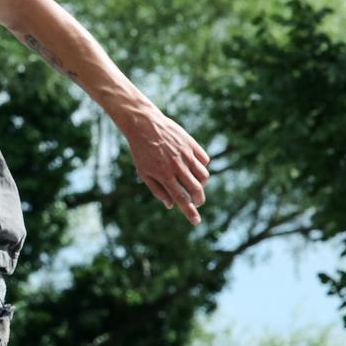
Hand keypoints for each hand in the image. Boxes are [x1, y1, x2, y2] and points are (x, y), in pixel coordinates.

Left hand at [124, 108, 211, 224]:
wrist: (143, 124)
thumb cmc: (141, 150)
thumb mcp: (144, 172)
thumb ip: (157, 189)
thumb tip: (170, 205)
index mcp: (164, 175)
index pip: (181, 198)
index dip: (190, 212)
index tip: (196, 221)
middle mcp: (177, 166)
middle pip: (196, 189)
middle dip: (199, 200)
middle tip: (196, 202)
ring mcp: (186, 154)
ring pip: (204, 175)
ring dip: (202, 184)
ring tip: (194, 185)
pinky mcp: (191, 144)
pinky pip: (204, 160)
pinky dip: (202, 167)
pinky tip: (195, 168)